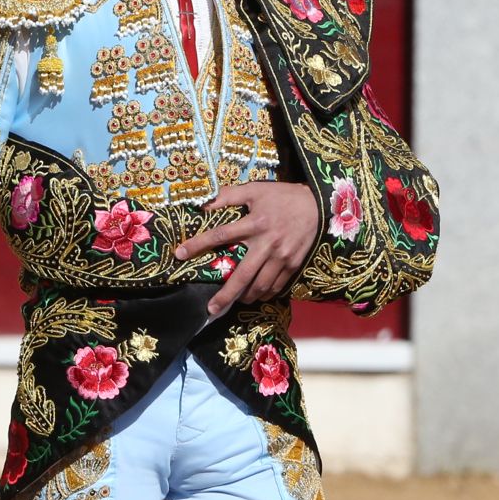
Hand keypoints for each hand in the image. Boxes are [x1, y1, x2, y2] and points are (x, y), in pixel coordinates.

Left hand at [171, 181, 321, 316]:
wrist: (319, 205)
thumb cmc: (283, 197)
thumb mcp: (256, 189)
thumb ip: (229, 195)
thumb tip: (204, 203)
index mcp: (254, 223)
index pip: (220, 235)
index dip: (198, 245)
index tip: (179, 254)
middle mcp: (267, 243)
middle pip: (242, 275)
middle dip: (225, 295)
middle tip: (211, 309)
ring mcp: (281, 257)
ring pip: (260, 285)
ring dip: (245, 297)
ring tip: (234, 302)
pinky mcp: (293, 265)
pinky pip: (276, 286)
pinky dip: (264, 293)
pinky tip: (256, 295)